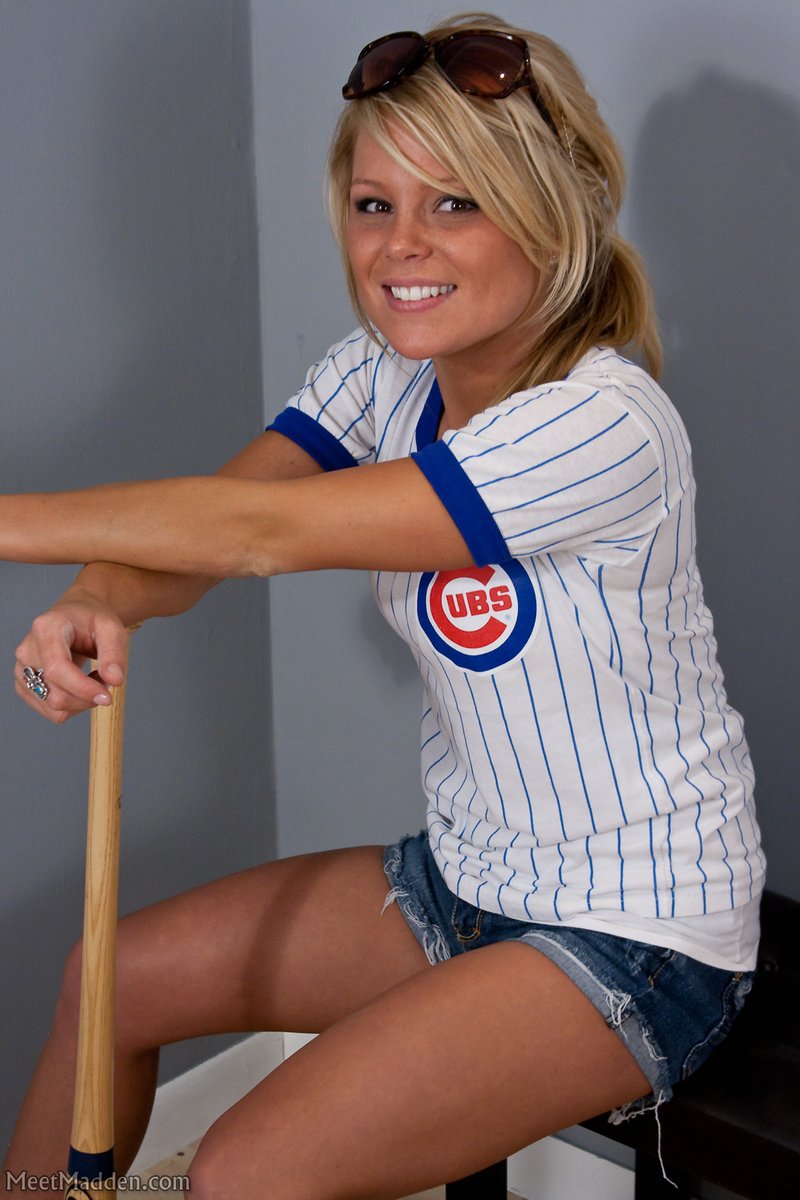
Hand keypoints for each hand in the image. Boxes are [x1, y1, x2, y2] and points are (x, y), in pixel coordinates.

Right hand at [14, 594, 129, 724]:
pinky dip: (73, 706)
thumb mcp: (111, 629)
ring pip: (54, 707)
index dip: (82, 688)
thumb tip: (115, 680)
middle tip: (106, 678)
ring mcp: (21, 670)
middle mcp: (27, 650)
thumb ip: (114, 654)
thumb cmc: (92, 621)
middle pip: (55, 694)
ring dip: (82, 701)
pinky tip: (80, 686)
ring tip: (92, 679)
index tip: (107, 697)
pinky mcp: (24, 686)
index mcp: (46, 629)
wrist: (76, 618)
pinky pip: (52, 712)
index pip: (56, 669)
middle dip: (87, 696)